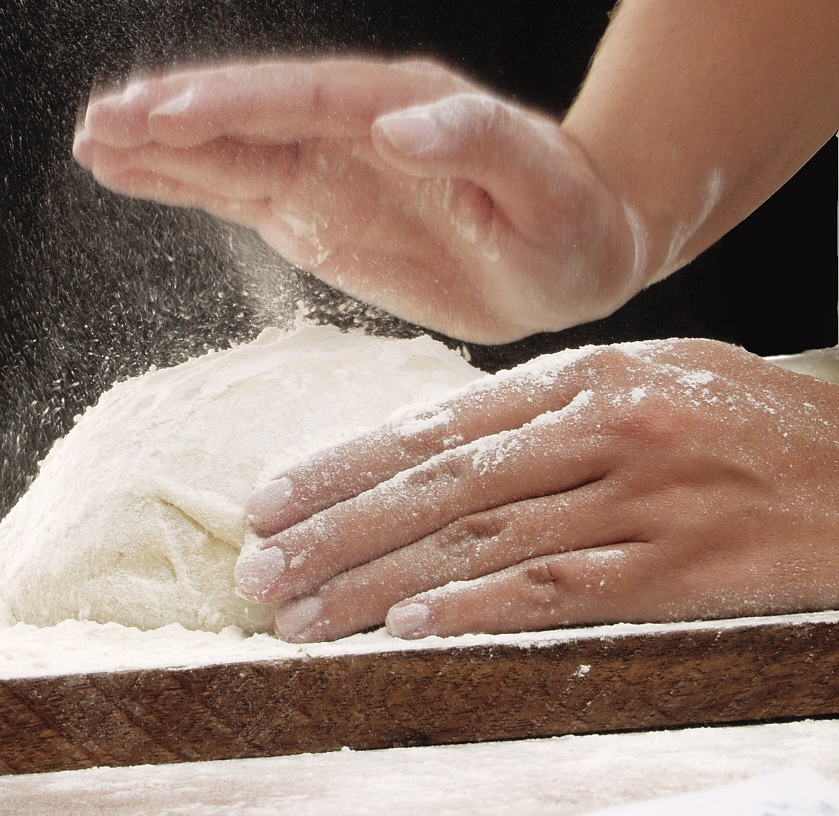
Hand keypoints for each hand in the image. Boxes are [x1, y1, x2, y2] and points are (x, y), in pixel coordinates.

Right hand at [73, 58, 646, 342]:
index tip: (165, 113)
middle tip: (99, 120)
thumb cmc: (568, 220)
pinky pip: (234, 191)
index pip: (299, 98)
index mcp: (397, 107)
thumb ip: (478, 143)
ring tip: (90, 139)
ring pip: (225, 151)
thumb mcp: (544, 185)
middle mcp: (346, 129)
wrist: (569, 258)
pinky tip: (131, 173)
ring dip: (158, 146)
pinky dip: (179, 183)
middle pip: (244, 114)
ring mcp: (323, 169)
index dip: (230, 105)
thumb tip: (398, 124)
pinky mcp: (312, 211)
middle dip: (170, 116)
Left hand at [232, 339, 838, 640]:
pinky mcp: (680, 568)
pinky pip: (558, 590)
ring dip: (378, 586)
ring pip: (479, 544)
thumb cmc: (745, 425)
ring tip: (304, 616)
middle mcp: (599, 428)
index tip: (271, 503)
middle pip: (437, 489)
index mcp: (580, 377)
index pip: (432, 428)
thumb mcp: (645, 381)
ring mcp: (640, 499)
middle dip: (334, 534)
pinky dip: (477, 609)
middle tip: (260, 571)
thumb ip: (544, 411)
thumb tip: (434, 451)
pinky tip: (408, 629)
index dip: (342, 469)